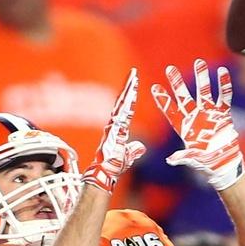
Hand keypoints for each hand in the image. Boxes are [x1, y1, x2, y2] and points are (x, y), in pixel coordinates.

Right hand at [83, 68, 145, 193]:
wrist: (104, 172)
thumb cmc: (112, 167)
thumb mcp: (127, 157)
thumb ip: (133, 151)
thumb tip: (140, 147)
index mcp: (118, 129)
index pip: (126, 110)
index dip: (130, 97)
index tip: (134, 85)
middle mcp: (114, 124)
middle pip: (123, 102)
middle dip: (128, 88)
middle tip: (134, 73)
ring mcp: (113, 125)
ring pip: (122, 104)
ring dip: (128, 91)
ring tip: (133, 78)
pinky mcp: (113, 129)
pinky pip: (122, 114)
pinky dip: (126, 104)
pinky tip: (131, 94)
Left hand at [151, 60, 244, 191]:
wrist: (224, 163)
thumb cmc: (206, 163)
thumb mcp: (192, 160)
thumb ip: (182, 157)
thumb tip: (171, 160)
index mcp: (184, 127)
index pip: (171, 111)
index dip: (163, 100)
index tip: (154, 87)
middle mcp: (195, 117)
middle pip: (184, 97)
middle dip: (177, 83)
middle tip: (169, 68)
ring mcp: (209, 114)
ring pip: (204, 92)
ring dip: (202, 78)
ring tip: (199, 62)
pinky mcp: (223, 115)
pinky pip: (224, 97)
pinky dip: (224, 86)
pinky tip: (222, 72)